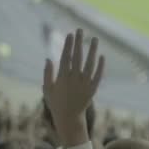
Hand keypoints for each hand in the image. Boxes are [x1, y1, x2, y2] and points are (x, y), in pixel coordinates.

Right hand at [43, 29, 104, 146]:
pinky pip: (98, 75)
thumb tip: (48, 59)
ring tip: (94, 39)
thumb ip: (47, 74)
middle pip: (77, 57)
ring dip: (92, 50)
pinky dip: (100, 66)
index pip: (66, 57)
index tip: (70, 34)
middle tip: (80, 30)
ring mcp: (84, 83)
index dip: (68, 45)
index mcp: (62, 77)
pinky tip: (102, 56)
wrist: (69, 118)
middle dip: (79, 42)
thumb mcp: (47, 88)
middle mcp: (74, 79)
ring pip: (90, 64)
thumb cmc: (56, 103)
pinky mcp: (93, 89)